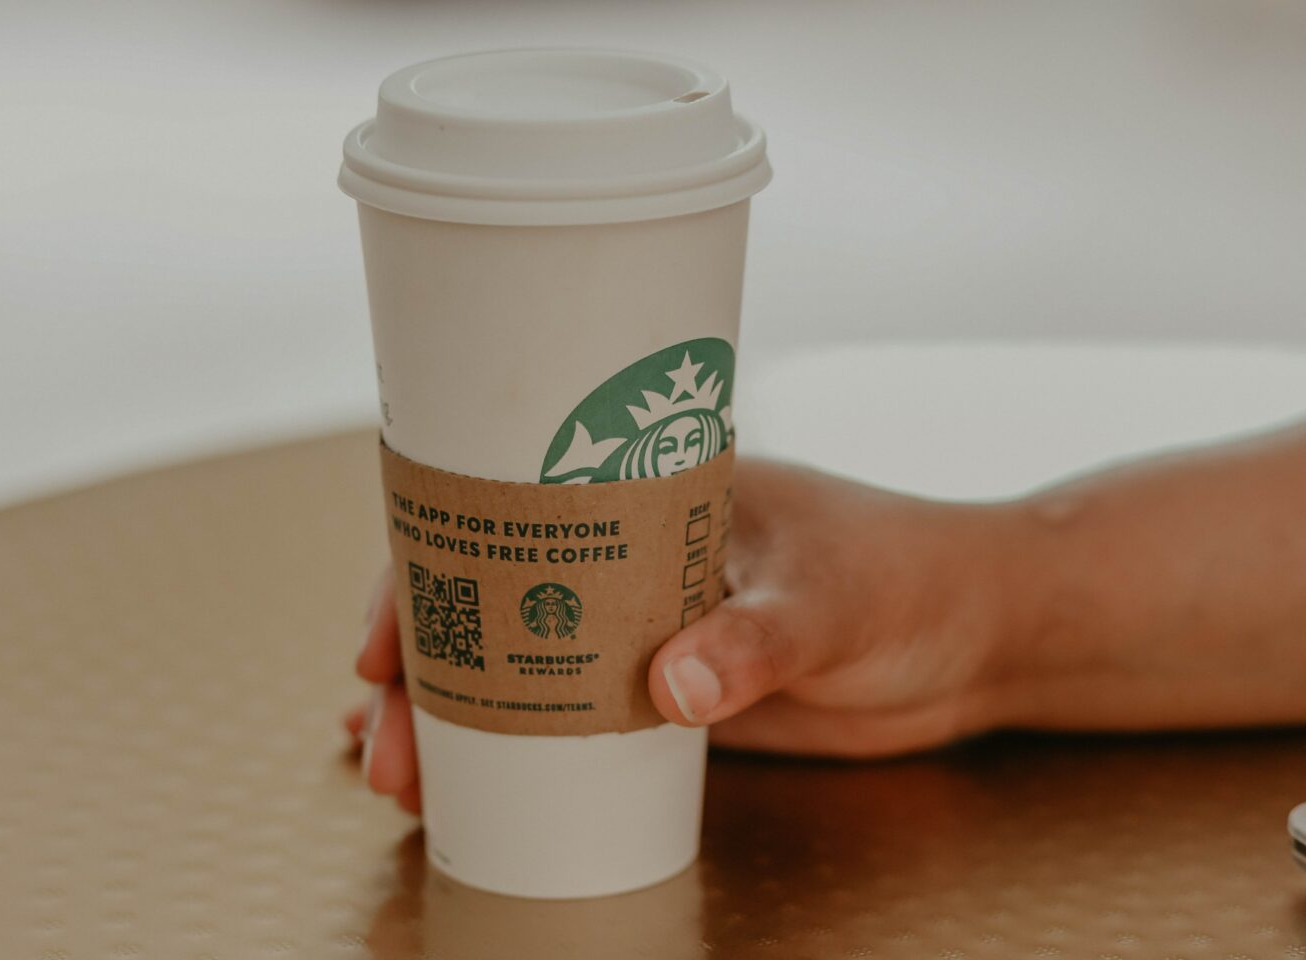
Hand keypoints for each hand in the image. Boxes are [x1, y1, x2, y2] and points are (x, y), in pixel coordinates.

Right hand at [346, 457, 1021, 811]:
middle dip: (420, 667)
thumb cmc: (911, 578)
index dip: (428, 566)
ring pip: (512, 659)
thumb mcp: (832, 602)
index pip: (507, 510)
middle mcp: (627, 552)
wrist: (972, 637)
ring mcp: (639, 623)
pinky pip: (562, 712)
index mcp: (650, 492)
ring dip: (445, 714)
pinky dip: (502, 741)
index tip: (385, 637)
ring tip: (399, 775)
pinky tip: (451, 777)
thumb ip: (755, 641)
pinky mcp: (664, 689)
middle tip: (385, 742)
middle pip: (488, 596)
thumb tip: (667, 688)